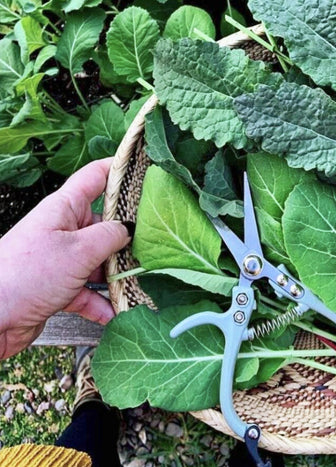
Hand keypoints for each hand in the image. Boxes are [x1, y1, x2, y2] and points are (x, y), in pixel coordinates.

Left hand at [0, 158, 130, 358]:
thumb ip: (110, 236)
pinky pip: (88, 292)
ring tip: (137, 285)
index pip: (95, 177)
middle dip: (128, 237)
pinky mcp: (58, 287)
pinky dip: (101, 303)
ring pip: (99, 261)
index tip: (143, 165)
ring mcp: (60, 259)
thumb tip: (129, 230)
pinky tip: (114, 312)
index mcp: (64, 209)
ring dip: (117, 276)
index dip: (118, 168)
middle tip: (152, 244)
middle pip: (104, 225)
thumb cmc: (24, 276)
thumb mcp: (78, 250)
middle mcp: (63, 230)